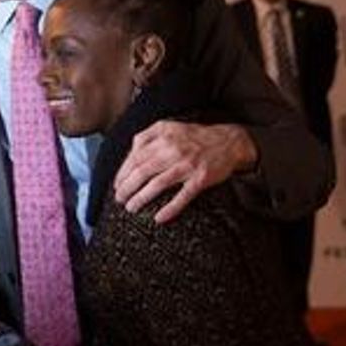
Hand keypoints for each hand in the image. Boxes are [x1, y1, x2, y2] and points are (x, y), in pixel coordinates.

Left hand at [113, 121, 256, 222]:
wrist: (229, 141)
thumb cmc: (194, 136)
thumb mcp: (168, 127)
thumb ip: (146, 137)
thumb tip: (128, 154)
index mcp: (163, 136)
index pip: (135, 157)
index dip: (122, 173)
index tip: (116, 184)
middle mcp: (173, 149)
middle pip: (142, 171)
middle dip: (127, 188)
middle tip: (119, 199)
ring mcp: (188, 165)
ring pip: (157, 184)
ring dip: (141, 198)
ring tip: (131, 208)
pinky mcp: (201, 179)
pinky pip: (182, 196)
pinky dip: (170, 209)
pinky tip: (159, 218)